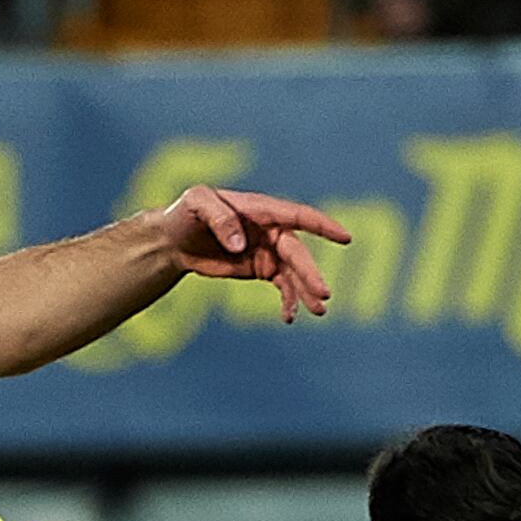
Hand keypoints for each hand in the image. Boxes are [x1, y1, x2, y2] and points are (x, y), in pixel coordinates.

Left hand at [147, 186, 352, 322]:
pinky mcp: (261, 269)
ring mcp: (268, 251)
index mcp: (261, 210)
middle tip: (323, 296)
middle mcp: (270, 230)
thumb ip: (219, 218)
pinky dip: (289, 302)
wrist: (174, 239)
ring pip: (294, 273)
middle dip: (310, 274)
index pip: (298, 217)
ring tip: (316, 312)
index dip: (323, 226)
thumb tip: (241, 244)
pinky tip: (289, 317)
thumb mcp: (196, 203)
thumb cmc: (186, 213)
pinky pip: (283, 287)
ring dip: (306, 292)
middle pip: (297, 253)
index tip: (345, 238)